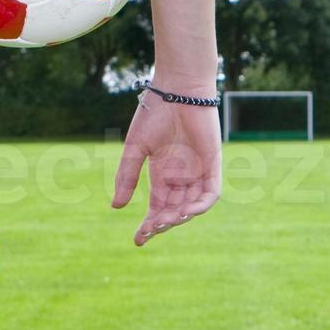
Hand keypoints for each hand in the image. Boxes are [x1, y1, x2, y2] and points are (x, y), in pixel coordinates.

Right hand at [111, 88, 221, 246]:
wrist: (177, 89)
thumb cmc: (154, 113)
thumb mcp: (135, 149)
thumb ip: (127, 176)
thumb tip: (116, 207)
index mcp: (162, 174)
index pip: (158, 207)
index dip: (149, 225)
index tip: (138, 240)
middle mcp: (181, 177)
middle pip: (174, 210)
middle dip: (162, 224)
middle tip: (150, 230)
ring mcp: (198, 172)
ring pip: (191, 206)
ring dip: (179, 217)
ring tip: (164, 222)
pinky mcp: (213, 165)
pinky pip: (210, 193)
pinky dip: (201, 205)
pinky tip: (187, 212)